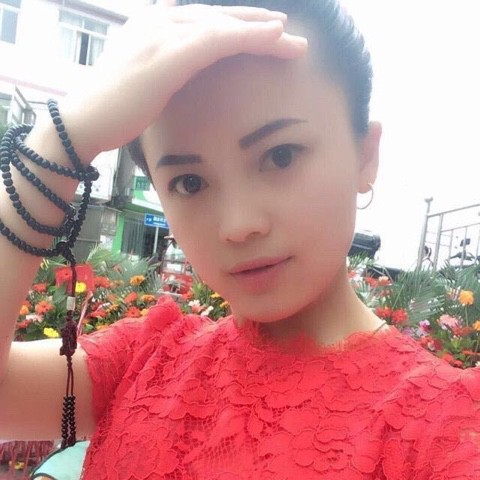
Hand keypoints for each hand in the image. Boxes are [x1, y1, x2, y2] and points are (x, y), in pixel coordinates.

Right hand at [61, 4, 307, 160]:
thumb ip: (163, 63)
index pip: (205, 20)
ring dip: (261, 32)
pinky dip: (248, 38)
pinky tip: (274, 38)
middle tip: (287, 32)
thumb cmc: (116, 107)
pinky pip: (219, 41)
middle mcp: (160, 20)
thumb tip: (182, 66)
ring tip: (291, 39)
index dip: (237, 25)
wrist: (86, 120)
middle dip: (256, 25)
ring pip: (224, 26)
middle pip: (218, 18)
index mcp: (154, 23)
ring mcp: (164, 34)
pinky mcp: (170, 54)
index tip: (264, 33)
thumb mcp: (141, 76)